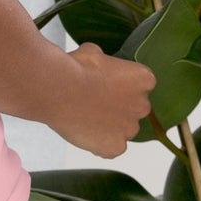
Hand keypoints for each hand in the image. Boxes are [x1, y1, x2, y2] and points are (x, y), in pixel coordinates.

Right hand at [50, 42, 157, 158]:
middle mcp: (143, 105)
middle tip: (93, 101)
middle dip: (117, 106)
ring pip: (122, 129)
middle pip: (134, 108)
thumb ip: (105, 63)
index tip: (105, 83)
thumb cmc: (75, 68)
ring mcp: (130, 129)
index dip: (121, 84)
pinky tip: (83, 130)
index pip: (140, 84)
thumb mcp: (93, 52)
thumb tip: (99, 65)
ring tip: (84, 116)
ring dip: (109, 125)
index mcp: (143, 79)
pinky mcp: (116, 147)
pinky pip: (111, 148)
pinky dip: (99, 143)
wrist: (57, 90)